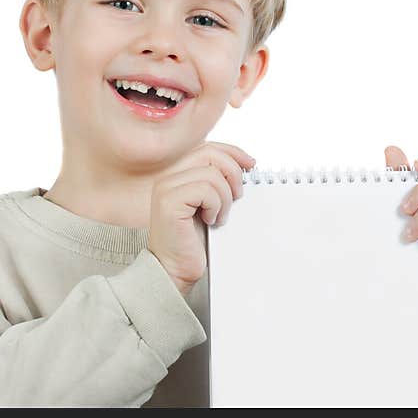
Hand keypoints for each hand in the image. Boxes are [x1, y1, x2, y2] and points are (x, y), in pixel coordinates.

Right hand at [147, 142, 254, 295]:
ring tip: (219, 216)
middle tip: (237, 196)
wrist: (174, 269)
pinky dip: (215, 205)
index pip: (207, 148)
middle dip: (233, 173)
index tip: (251, 164)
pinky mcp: (168, 202)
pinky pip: (205, 190)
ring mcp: (166, 188)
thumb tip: (244, 164)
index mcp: (177, 174)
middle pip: (210, 154)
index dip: (232, 152)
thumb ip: (217, 182)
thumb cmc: (192, 241)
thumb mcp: (210, 204)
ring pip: (211, 174)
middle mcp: (168, 177)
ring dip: (225, 198)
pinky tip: (210, 220)